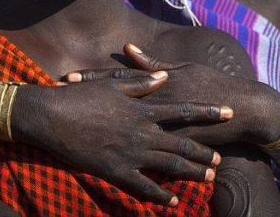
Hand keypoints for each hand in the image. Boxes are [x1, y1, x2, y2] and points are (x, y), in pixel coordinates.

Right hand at [12, 72, 227, 205]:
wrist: (52, 117)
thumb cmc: (80, 96)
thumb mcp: (112, 84)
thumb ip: (141, 82)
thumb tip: (164, 78)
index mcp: (142, 110)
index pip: (182, 111)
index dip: (207, 112)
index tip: (227, 113)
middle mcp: (141, 133)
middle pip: (181, 143)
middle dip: (203, 152)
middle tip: (220, 159)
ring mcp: (130, 154)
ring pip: (169, 165)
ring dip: (190, 172)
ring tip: (208, 177)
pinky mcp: (116, 171)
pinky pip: (144, 187)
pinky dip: (160, 195)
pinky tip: (173, 201)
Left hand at [66, 44, 279, 146]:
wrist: (241, 111)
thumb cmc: (211, 84)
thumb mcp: (182, 68)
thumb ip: (153, 62)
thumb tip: (128, 47)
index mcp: (155, 84)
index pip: (117, 80)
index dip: (92, 79)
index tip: (68, 77)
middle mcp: (154, 106)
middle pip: (114, 105)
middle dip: (87, 104)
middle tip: (60, 101)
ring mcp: (161, 129)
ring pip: (124, 132)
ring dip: (99, 133)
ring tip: (73, 136)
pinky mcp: (171, 148)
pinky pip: (144, 157)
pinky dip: (126, 160)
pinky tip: (105, 165)